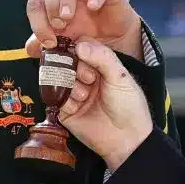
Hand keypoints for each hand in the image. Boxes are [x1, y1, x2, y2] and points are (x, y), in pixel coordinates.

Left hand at [26, 0, 141, 58]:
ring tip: (68, 16)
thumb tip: (29, 48)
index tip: (48, 41)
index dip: (38, 21)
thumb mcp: (59, 40)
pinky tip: (93, 7)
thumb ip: (43, 42)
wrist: (111, 37)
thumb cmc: (81, 32)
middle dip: (50, 3)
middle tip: (58, 25)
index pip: (35, 0)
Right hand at [58, 40, 153, 170]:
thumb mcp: (120, 77)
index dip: (80, 50)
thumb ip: (103, 57)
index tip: (84, 56)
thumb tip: (79, 45)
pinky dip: (65, 100)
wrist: (127, 139)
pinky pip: (55, 98)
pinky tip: (78, 105)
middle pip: (67, 61)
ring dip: (71, 85)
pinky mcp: (65, 110)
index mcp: (100, 66)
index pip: (82, 47)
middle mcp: (85, 77)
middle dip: (76, 68)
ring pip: (59, 78)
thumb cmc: (129, 106)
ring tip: (84, 96)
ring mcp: (74, 93)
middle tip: (90, 79)